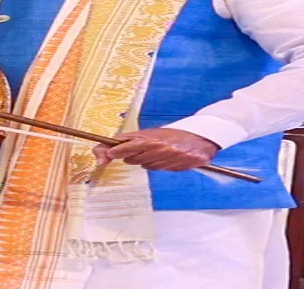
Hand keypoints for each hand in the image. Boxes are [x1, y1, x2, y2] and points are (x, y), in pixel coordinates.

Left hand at [92, 128, 219, 170]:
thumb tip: (102, 153)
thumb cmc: (173, 134)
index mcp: (149, 138)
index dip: (113, 151)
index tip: (107, 154)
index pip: (125, 146)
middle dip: (132, 156)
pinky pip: (162, 170)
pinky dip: (162, 165)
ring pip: (147, 166)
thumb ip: (129, 141)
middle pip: (133, 159)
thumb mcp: (151, 133)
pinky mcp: (179, 166)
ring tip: (157, 152)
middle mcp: (158, 148)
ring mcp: (169, 158)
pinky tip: (167, 158)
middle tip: (139, 150)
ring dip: (148, 161)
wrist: (201, 137)